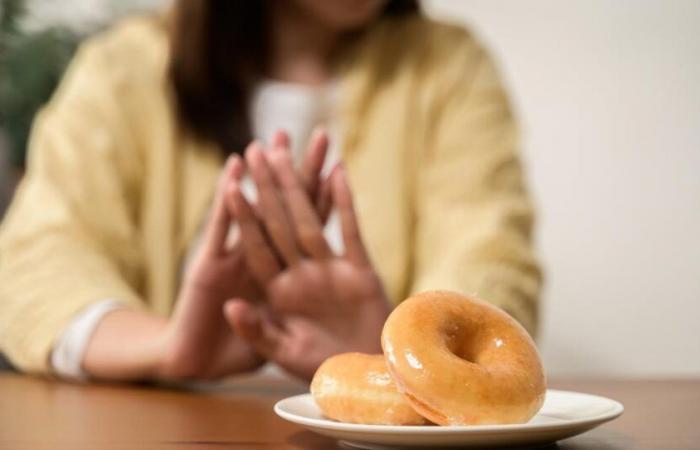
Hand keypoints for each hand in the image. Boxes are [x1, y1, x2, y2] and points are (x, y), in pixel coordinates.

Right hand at [82, 130, 330, 381]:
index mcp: (282, 276)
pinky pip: (219, 230)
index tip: (331, 166)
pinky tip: (232, 172)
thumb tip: (303, 296)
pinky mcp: (204, 268)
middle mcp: (258, 260)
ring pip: (251, 212)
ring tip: (266, 142)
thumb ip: (286, 316)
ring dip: (259, 178)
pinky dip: (226, 202)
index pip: (305, 230)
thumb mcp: (277, 341)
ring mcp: (230, 261)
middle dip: (290, 173)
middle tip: (302, 134)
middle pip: (282, 210)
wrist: (196, 365)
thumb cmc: (238, 354)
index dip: (318, 198)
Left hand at [223, 144, 390, 379]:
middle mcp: (302, 274)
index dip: (245, 217)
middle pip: (281, 222)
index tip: (231, 186)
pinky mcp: (360, 271)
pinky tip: (337, 173)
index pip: (257, 246)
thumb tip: (231, 306)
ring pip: (312, 220)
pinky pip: (351, 232)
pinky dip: (345, 204)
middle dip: (268, 186)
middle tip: (258, 149)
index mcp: (278, 291)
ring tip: (288, 150)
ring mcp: (331, 270)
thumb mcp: (282, 354)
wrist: (366, 375)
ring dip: (300, 186)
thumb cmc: (323, 369)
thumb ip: (257, 330)